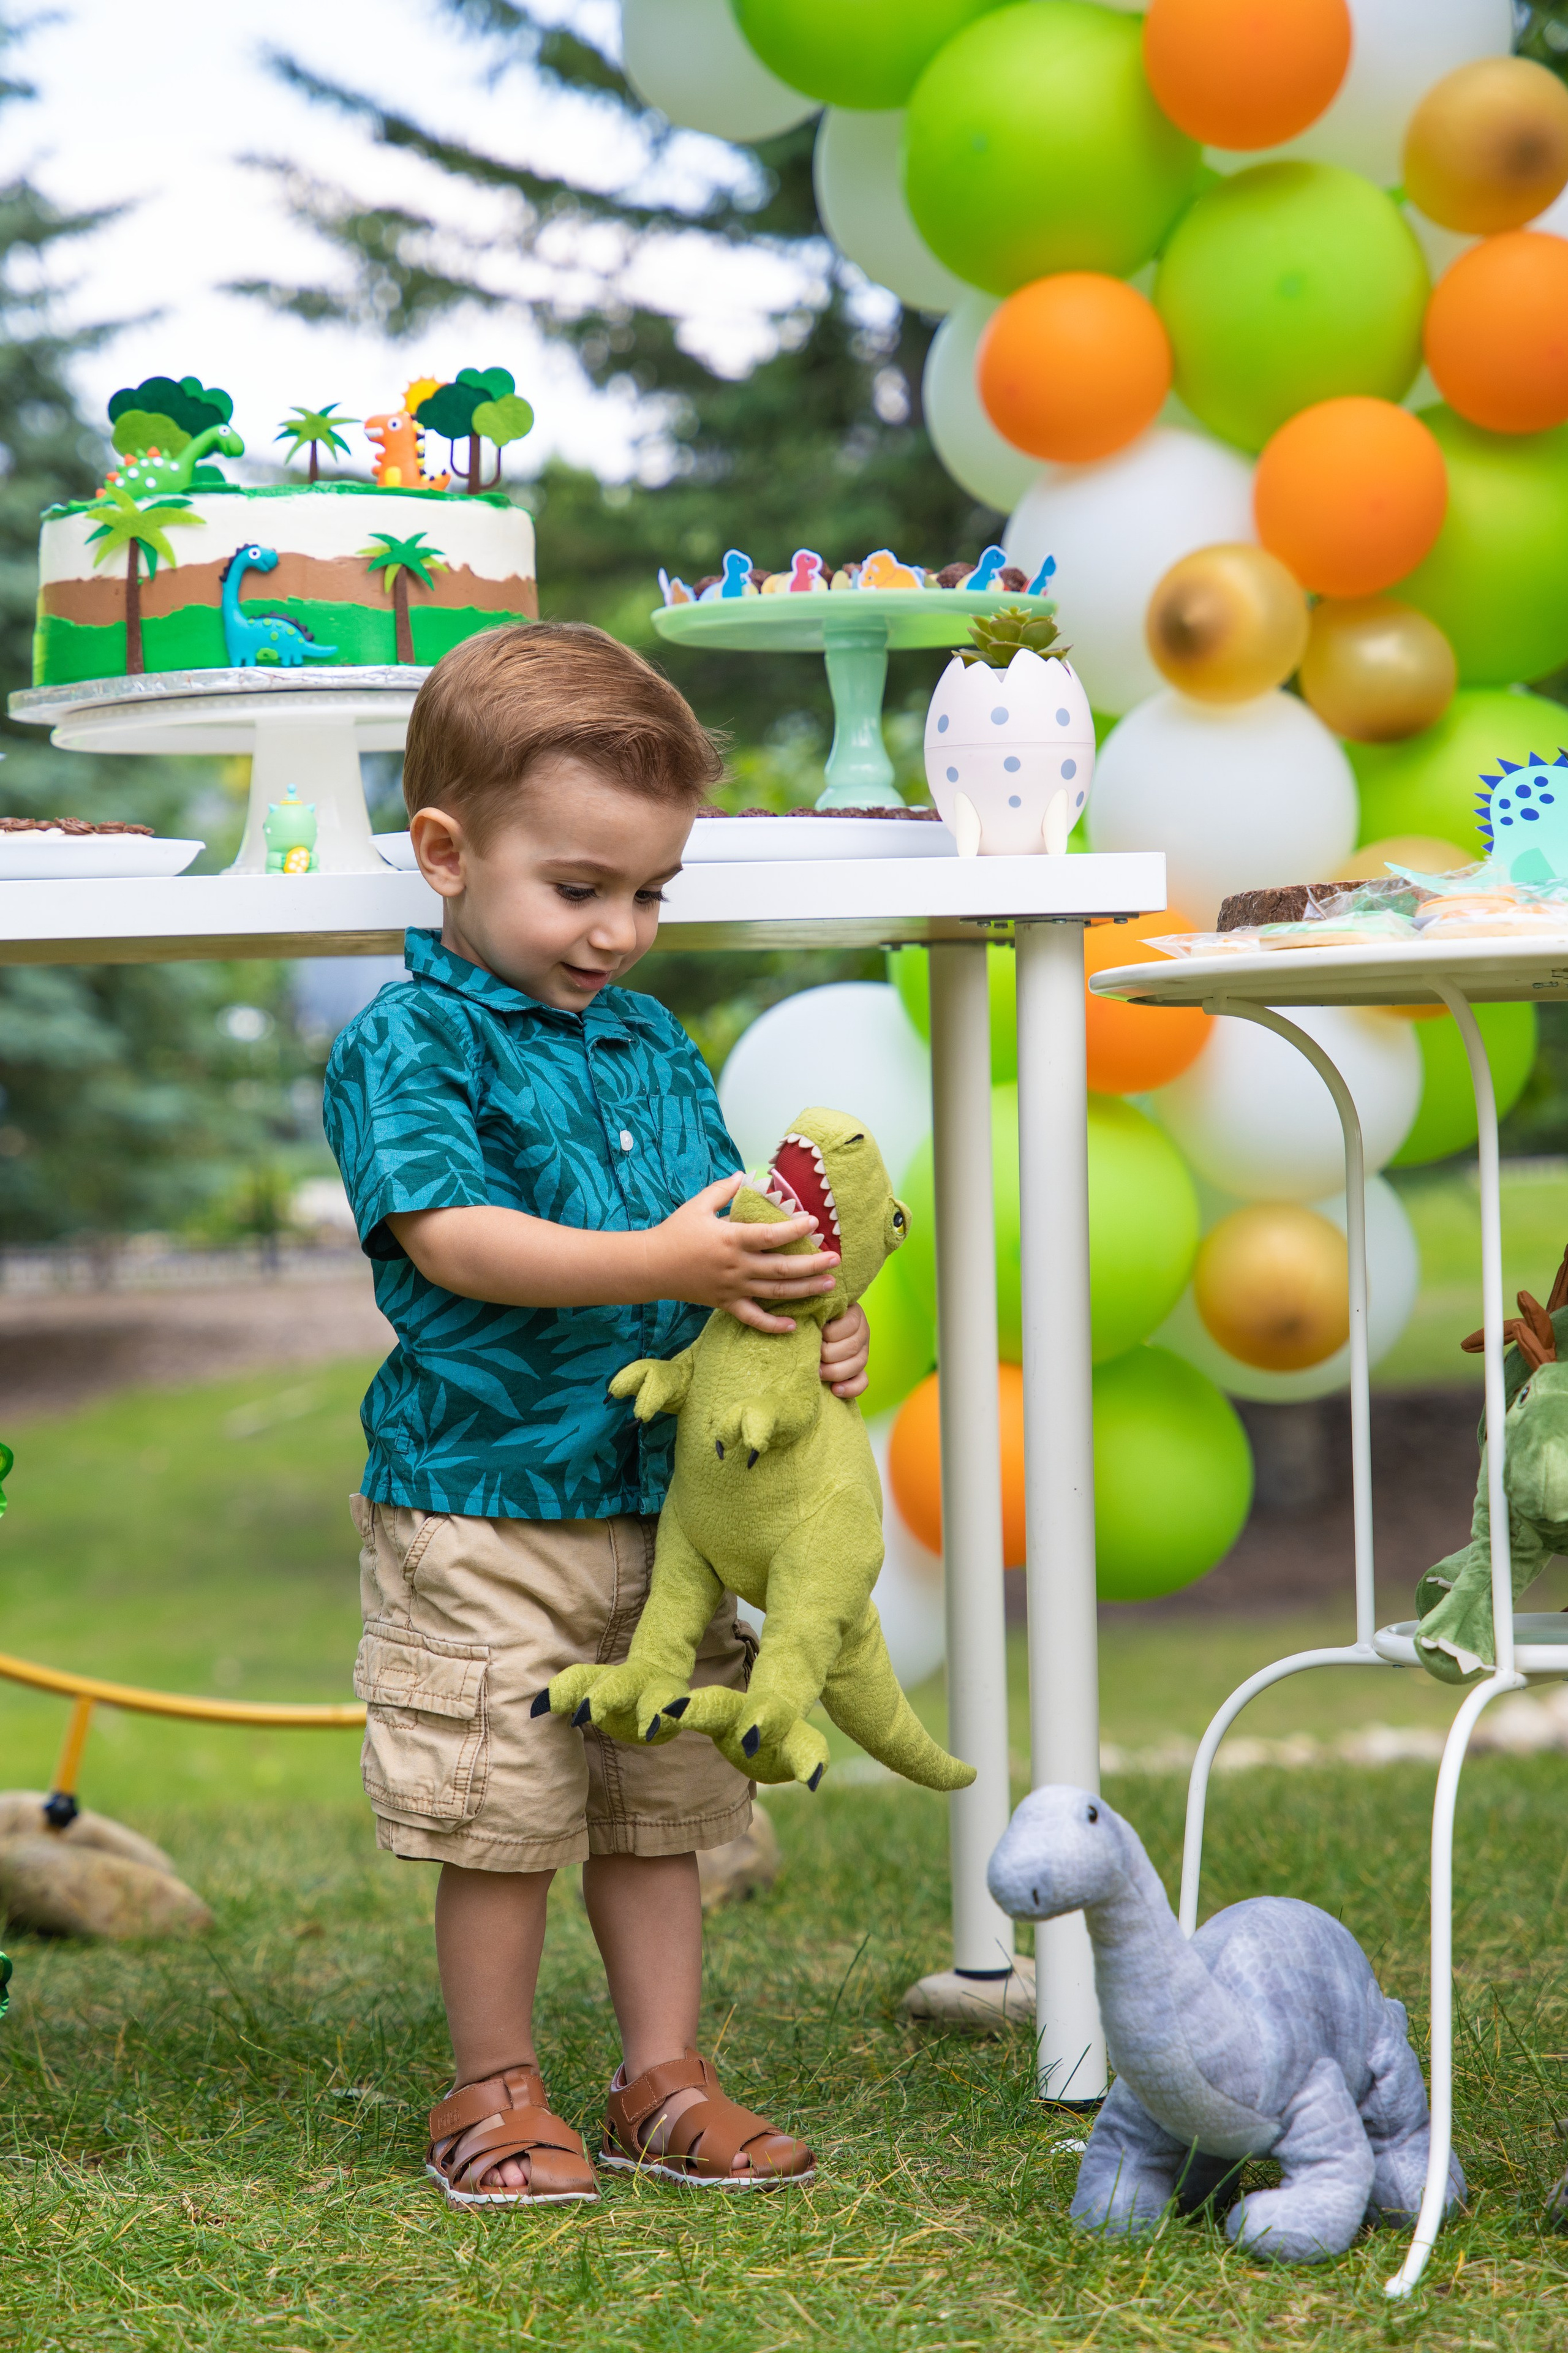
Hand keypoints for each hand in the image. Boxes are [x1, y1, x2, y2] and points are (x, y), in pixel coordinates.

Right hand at [649, 1175, 839, 1331]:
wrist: (651, 1266)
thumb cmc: (675, 1232)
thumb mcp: (698, 1205)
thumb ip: (723, 1190)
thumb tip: (745, 1175)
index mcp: (731, 1239)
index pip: (770, 1235)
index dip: (795, 1229)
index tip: (815, 1222)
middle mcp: (736, 1266)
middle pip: (782, 1268)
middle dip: (812, 1264)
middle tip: (836, 1259)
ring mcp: (733, 1288)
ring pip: (775, 1293)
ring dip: (805, 1290)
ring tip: (829, 1286)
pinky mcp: (726, 1304)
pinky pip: (753, 1318)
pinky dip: (773, 1325)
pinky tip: (794, 1325)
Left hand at [819, 1302, 868, 1398]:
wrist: (813, 1331)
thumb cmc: (812, 1317)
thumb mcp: (815, 1310)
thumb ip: (815, 1312)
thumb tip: (801, 1322)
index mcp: (854, 1314)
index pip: (850, 1324)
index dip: (830, 1333)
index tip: (815, 1335)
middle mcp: (862, 1333)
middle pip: (852, 1347)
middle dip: (828, 1354)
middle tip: (811, 1356)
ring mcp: (863, 1352)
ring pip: (858, 1364)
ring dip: (835, 1371)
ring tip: (817, 1372)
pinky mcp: (860, 1370)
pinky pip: (862, 1381)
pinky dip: (850, 1388)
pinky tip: (835, 1390)